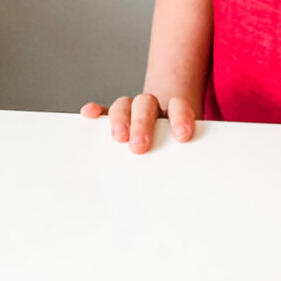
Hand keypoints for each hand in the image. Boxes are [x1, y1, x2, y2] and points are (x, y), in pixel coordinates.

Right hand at [79, 94, 195, 153]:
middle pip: (146, 103)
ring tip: (119, 138)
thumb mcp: (184, 150)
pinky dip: (97, 111)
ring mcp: (133, 112)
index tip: (181, 136)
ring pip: (125, 105)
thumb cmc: (177, 150)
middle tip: (140, 146)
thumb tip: (190, 177)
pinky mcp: (116, 120)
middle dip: (142, 123)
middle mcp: (153, 108)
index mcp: (174, 111)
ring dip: (120, 119)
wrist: (170, 140)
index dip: (180, 117)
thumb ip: (185, 155)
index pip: (178, 105)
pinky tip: (90, 114)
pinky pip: (104, 112)